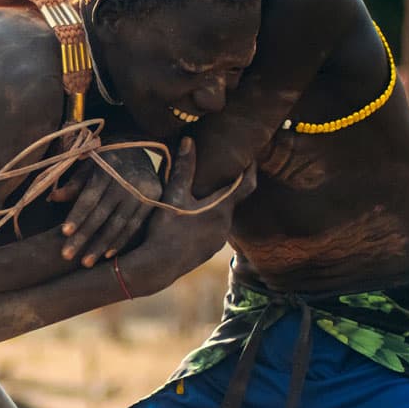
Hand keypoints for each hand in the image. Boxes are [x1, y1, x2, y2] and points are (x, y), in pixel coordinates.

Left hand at [51, 146, 162, 267]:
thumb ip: (74, 184)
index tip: (64, 233)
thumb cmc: (106, 160)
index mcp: (108, 168)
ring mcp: (143, 192)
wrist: (142, 149)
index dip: (77, 215)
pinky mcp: (154, 200)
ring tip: (85, 262)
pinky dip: (121, 241)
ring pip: (119, 224)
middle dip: (84, 236)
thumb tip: (53, 197)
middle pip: (103, 214)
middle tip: (67, 256)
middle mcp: (128, 181)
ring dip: (101, 245)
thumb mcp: (89, 165)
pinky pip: (135, 226)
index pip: (90, 196)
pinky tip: (107, 255)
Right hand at [119, 139, 256, 294]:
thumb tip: (189, 140)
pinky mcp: (208, 252)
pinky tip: (191, 221)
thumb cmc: (164, 229)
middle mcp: (225, 225)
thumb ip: (184, 168)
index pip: (246, 185)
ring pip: (221, 218)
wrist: (156, 267)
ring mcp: (218, 241)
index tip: (252, 157)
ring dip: (214, 207)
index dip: (251, 169)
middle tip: (218, 174)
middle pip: (231, 201)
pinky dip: (207, 222)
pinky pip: (213, 232)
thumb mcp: (173, 196)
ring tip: (201, 198)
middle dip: (226, 188)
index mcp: (221, 209)